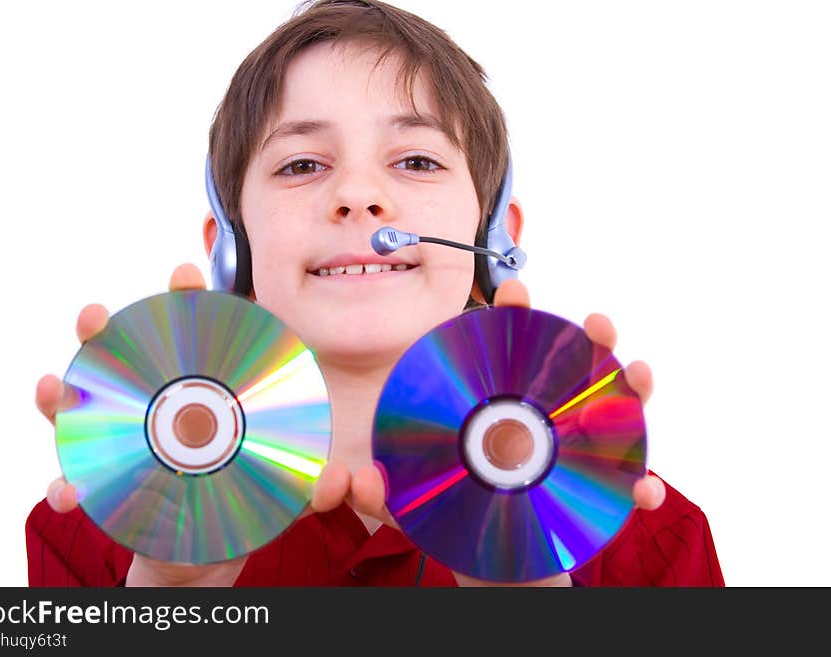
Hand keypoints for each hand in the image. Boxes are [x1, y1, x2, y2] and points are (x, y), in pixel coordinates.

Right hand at [35, 264, 351, 585]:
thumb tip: (339, 481)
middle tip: (96, 317)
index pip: (194, 336)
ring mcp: (121, 443)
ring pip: (82, 410)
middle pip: (124, 358)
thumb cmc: (243, 501)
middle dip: (104, 330)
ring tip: (57, 389)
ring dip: (63, 396)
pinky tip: (67, 491)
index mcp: (200, 393)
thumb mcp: (281, 492)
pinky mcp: (103, 486)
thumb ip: (308, 485)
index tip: (185, 274)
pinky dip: (65, 486)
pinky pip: (73, 482)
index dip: (187, 300)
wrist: (205, 552)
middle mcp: (154, 409)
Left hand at [351, 279, 664, 585]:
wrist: (489, 559)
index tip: (512, 291)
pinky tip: (644, 489)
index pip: (510, 349)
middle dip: (591, 338)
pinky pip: (630, 487)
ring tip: (639, 375)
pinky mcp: (599, 492)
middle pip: (575, 367)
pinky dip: (642, 487)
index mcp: (499, 404)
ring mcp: (577, 451)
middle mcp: (545, 418)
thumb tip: (359, 481)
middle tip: (595, 325)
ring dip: (633, 390)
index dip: (514, 314)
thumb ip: (385, 493)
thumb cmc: (451, 513)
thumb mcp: (413, 502)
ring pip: (616, 412)